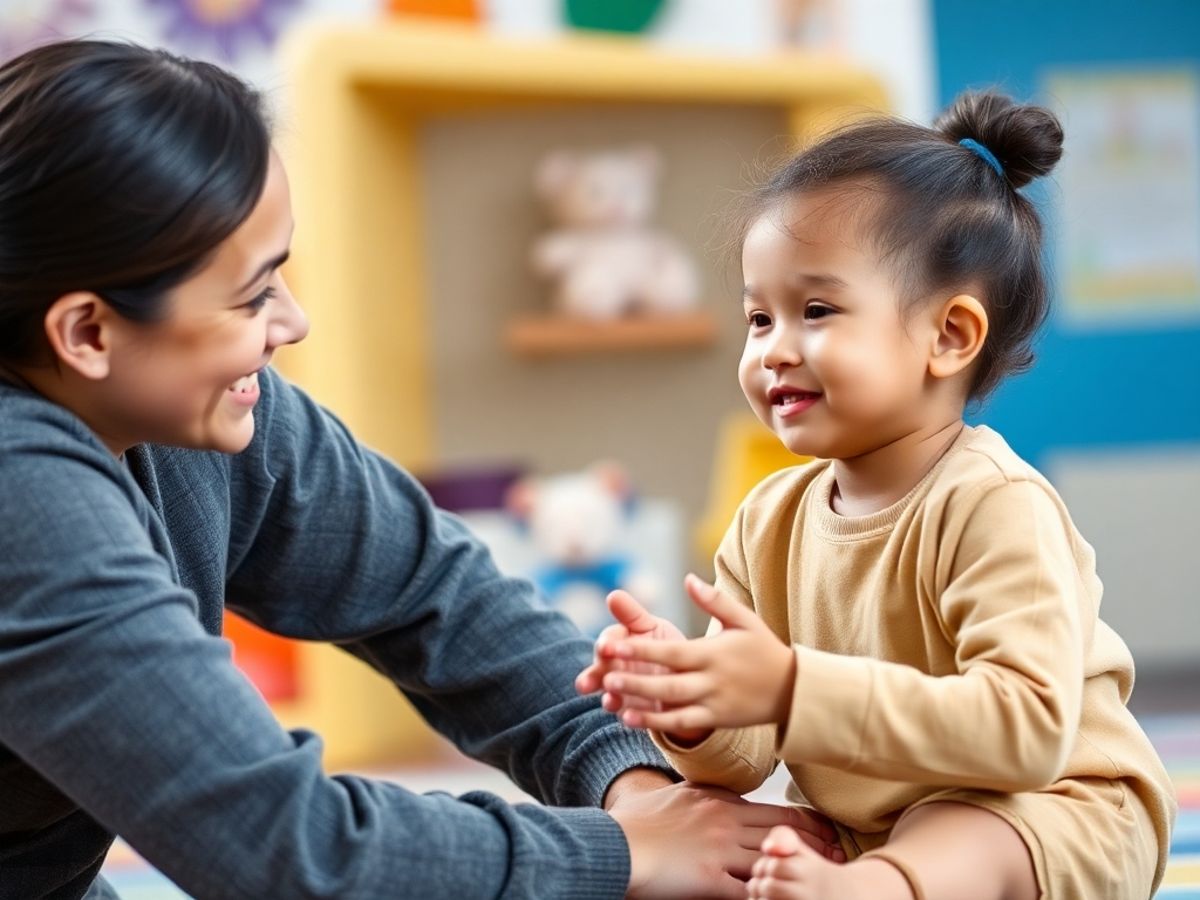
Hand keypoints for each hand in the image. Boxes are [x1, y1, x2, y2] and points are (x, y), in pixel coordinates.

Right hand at [575, 589, 684, 712]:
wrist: (692, 679)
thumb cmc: (667, 646)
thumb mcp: (652, 628)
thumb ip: (632, 614)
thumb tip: (612, 595)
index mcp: (619, 644)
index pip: (608, 642)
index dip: (606, 644)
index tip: (605, 646)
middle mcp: (616, 669)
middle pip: (601, 671)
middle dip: (594, 675)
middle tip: (587, 682)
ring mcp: (625, 693)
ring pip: (612, 695)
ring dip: (609, 698)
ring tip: (610, 700)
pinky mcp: (638, 714)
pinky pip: (631, 716)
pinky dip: (630, 716)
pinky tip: (629, 717)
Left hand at [600, 574, 796, 733]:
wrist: (793, 689)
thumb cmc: (763, 649)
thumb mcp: (744, 619)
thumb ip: (714, 601)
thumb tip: (688, 579)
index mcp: (713, 652)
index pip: (671, 651)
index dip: (641, 649)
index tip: (613, 645)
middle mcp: (712, 679)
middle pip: (668, 681)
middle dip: (636, 678)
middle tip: (605, 674)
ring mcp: (714, 702)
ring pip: (673, 705)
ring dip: (641, 703)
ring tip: (611, 698)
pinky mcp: (717, 720)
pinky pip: (683, 724)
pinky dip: (657, 724)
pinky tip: (630, 720)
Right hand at [607, 781, 843, 898]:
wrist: (614, 843)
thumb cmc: (637, 822)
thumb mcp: (676, 795)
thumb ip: (703, 795)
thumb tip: (720, 796)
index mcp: (719, 801)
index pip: (773, 809)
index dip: (804, 821)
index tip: (823, 830)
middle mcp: (726, 822)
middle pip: (784, 831)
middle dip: (815, 843)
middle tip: (838, 853)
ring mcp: (720, 850)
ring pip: (775, 860)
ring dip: (801, 871)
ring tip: (823, 882)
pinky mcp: (710, 880)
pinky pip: (750, 892)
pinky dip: (769, 897)